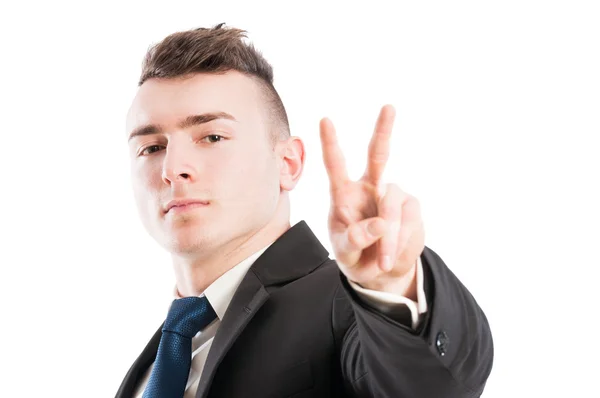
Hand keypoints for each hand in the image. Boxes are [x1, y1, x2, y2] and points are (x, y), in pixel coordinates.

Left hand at [319, 105, 424, 294]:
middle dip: (383, 131)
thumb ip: (355, 240)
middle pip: (377, 155)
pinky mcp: (411, 208)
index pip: (335, 166)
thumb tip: (379, 224)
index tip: (325, 120)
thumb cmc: (355, 255)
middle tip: (388, 107)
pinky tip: (394, 254)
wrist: (381, 272)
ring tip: (383, 261)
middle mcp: (369, 188)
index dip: (330, 143)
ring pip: (392, 208)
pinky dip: (401, 243)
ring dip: (389, 239)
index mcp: (344, 194)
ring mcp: (392, 196)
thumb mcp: (346, 253)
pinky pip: (408, 221)